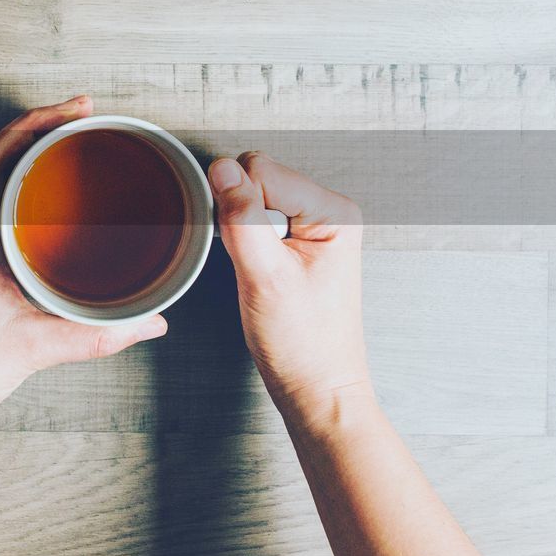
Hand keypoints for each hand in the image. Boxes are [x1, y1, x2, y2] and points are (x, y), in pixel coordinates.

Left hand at [0, 96, 168, 456]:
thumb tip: (148, 322)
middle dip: (38, 129)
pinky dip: (14, 189)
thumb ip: (95, 334)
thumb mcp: (32, 349)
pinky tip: (40, 201)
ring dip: (23, 156)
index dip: (37, 124)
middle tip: (82, 116)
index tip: (76, 110)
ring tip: (65, 144)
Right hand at [208, 153, 371, 429]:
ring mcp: (315, 225)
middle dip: (240, 216)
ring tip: (259, 270)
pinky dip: (246, 242)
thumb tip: (222, 169)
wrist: (316, 386)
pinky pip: (256, 218)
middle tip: (255, 262)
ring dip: (243, 232)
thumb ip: (241, 218)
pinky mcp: (299, 241)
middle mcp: (329, 211)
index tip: (247, 247)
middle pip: (257, 178)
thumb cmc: (303, 343)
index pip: (261, 170)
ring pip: (253, 198)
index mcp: (334, 212)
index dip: (238, 204)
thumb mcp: (265, 277)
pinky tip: (259, 270)